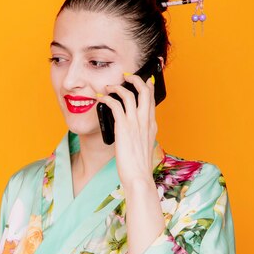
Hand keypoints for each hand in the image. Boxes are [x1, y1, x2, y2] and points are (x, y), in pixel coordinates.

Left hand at [94, 72, 157, 186]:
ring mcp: (135, 123)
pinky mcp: (123, 127)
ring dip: (117, 87)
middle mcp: (146, 121)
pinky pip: (115, 105)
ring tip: (108, 86)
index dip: (148, 86)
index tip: (145, 78)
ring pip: (129, 95)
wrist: (138, 176)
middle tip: (126, 76)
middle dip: (135, 80)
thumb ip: (139, 134)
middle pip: (144, 91)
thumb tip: (129, 129)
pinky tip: (100, 98)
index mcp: (152, 125)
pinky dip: (106, 98)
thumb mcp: (143, 145)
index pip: (152, 100)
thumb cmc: (138, 165)